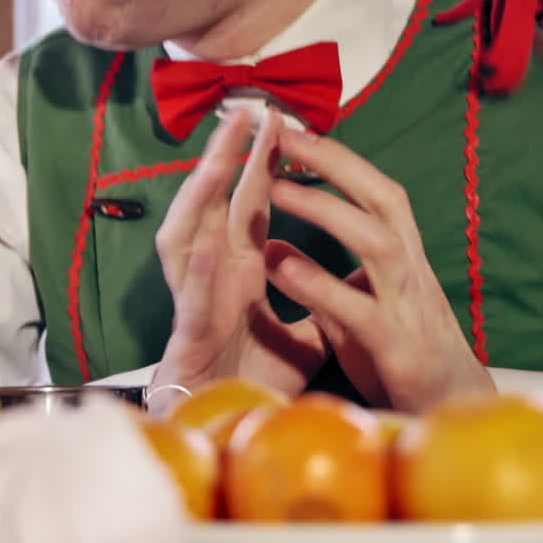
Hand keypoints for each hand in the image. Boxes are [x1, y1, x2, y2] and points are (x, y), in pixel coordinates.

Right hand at [149, 108, 333, 405]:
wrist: (219, 431)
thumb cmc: (250, 379)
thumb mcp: (301, 340)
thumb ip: (319, 307)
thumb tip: (356, 282)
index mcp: (239, 271)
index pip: (250, 205)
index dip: (263, 162)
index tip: (281, 120)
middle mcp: (213, 277)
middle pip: (213, 205)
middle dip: (227, 157)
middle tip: (247, 111)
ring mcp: (197, 303)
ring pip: (187, 237)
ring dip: (201, 195)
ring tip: (221, 155)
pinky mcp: (188, 340)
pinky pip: (193, 301)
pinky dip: (200, 271)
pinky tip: (211, 242)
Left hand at [265, 127, 493, 411]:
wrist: (454, 416)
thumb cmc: (403, 357)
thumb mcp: (358, 312)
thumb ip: (321, 280)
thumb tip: (272, 248)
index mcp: (402, 259)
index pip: (375, 193)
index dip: (338, 159)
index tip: (295, 131)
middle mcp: (411, 272)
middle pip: (382, 201)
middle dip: (335, 164)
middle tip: (285, 137)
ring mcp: (410, 309)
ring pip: (377, 244)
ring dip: (326, 212)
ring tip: (278, 189)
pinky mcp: (401, 352)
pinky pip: (361, 311)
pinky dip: (321, 285)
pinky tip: (282, 267)